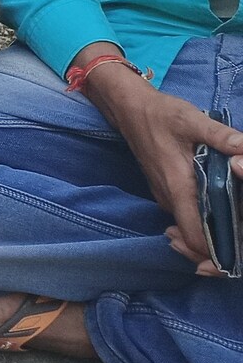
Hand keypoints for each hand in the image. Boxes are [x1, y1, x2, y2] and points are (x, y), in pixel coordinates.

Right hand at [84, 60, 242, 272]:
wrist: (129, 110)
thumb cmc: (161, 115)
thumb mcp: (193, 120)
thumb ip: (222, 136)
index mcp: (179, 188)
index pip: (195, 237)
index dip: (217, 252)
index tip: (238, 249)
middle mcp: (170, 200)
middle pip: (195, 240)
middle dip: (219, 249)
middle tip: (240, 240)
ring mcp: (166, 198)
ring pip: (191, 231)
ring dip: (212, 237)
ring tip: (235, 228)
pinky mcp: (166, 194)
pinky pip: (186, 219)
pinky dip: (202, 225)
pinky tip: (220, 212)